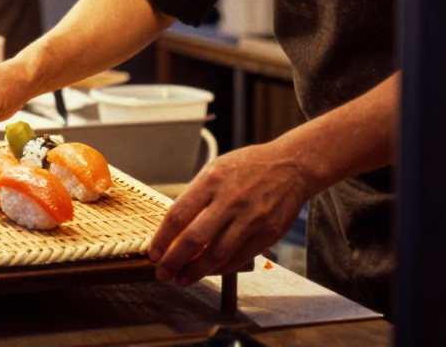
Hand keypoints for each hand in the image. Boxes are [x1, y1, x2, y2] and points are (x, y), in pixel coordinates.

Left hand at [149, 141, 313, 286]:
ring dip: (196, 271)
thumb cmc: (249, 166)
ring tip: (183, 278)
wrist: (292, 166)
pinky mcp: (268, 233)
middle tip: (162, 274)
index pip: (178, 214)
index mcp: (212, 180)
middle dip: (174, 261)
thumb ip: (196, 195)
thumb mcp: (216, 169)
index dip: (162, 238)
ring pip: (217, 254)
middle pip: (194, 239)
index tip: (154, 253)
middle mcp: (231, 200)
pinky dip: (220, 268)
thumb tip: (173, 226)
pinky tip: (208, 271)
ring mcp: (251, 218)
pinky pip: (239, 258)